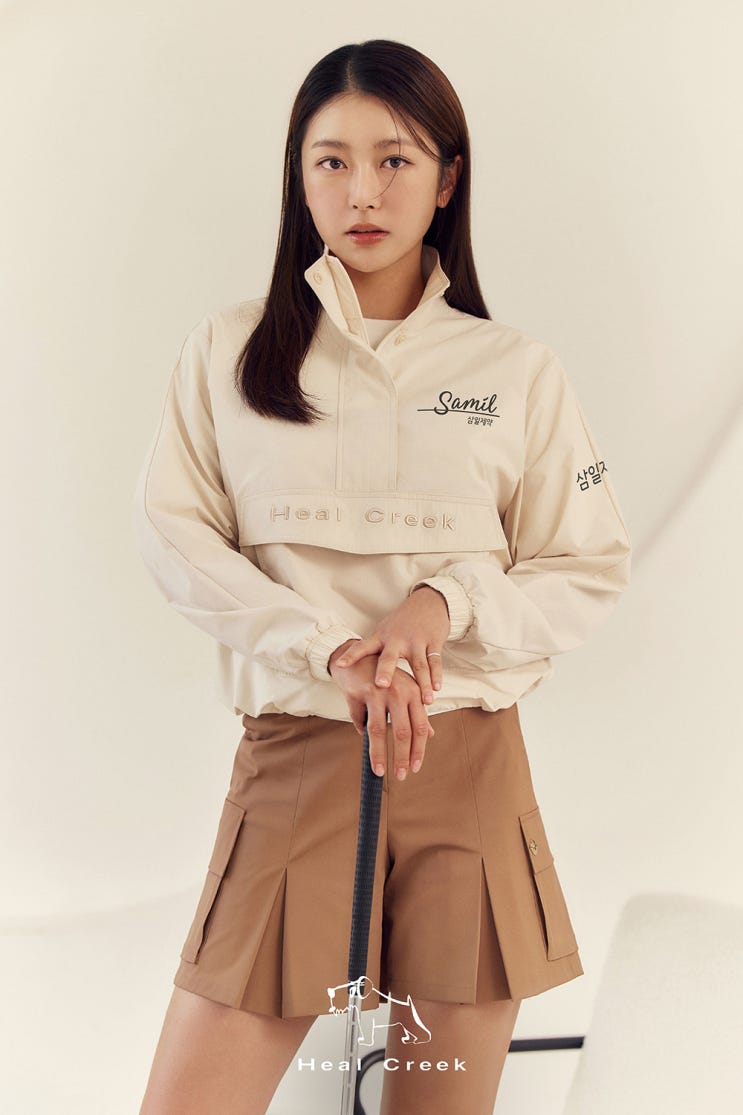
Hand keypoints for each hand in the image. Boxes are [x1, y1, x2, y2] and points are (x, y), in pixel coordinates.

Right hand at [328, 652, 434, 778]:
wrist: (359, 656)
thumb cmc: (386, 677)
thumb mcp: (406, 691)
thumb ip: (417, 712)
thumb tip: (429, 735)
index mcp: (414, 693)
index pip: (420, 727)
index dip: (418, 750)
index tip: (415, 768)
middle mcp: (399, 692)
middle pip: (403, 732)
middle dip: (402, 757)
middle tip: (400, 775)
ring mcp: (378, 692)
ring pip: (379, 730)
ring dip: (379, 754)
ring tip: (380, 771)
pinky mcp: (359, 692)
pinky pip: (359, 720)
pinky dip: (359, 729)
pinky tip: (361, 735)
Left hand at [330, 586, 449, 703]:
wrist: (429, 602)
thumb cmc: (402, 622)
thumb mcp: (385, 632)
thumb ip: (375, 652)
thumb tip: (358, 676)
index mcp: (381, 637)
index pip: (363, 647)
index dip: (351, 656)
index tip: (339, 665)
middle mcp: (397, 639)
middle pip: (390, 657)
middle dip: (385, 671)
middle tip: (381, 685)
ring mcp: (416, 640)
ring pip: (419, 665)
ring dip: (423, 684)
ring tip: (425, 701)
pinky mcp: (433, 641)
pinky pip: (434, 661)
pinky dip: (436, 676)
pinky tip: (436, 688)